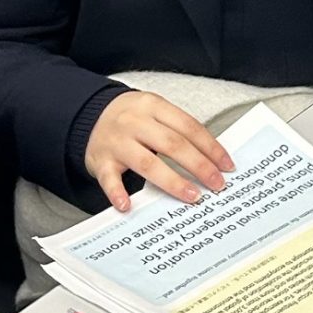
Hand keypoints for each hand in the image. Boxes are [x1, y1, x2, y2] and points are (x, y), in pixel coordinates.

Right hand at [86, 89, 233, 213]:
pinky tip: (128, 206)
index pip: (189, 127)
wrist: (86, 114)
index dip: (211, 147)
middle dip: (199, 166)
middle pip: (172, 144)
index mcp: (153, 106)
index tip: (226, 166)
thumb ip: (177, 130)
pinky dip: (117, 193)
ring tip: (191, 196)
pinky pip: (109, 179)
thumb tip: (211, 158)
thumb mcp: (154, 111)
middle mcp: (135, 122)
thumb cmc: (129, 117)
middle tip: (216, 185)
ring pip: (147, 162)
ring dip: (172, 181)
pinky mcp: (101, 160)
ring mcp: (117, 142)